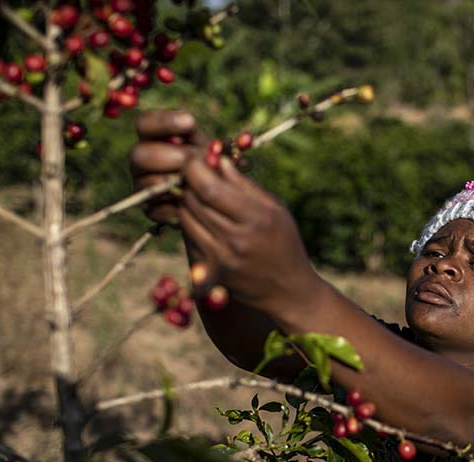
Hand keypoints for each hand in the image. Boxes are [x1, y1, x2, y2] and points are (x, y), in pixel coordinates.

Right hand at [129, 110, 208, 224]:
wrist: (214, 192)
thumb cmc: (211, 162)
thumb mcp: (210, 148)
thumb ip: (207, 145)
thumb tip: (210, 151)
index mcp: (151, 138)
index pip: (144, 123)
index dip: (163, 121)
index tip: (190, 122)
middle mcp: (141, 160)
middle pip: (138, 154)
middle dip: (166, 155)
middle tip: (188, 159)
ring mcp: (142, 184)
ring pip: (147, 183)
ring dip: (174, 182)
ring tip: (196, 182)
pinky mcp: (150, 208)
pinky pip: (157, 208)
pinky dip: (177, 205)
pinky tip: (194, 202)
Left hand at [179, 155, 317, 312]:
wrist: (288, 291)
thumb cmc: (285, 243)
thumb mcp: (276, 209)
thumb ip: (245, 185)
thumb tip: (216, 160)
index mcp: (256, 220)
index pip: (209, 188)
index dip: (195, 169)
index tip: (197, 159)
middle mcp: (235, 241)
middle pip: (192, 201)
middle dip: (190, 182)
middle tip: (197, 175)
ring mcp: (220, 259)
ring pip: (185, 217)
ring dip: (188, 202)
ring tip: (203, 198)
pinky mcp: (209, 272)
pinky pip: (188, 237)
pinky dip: (191, 223)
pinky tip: (206, 221)